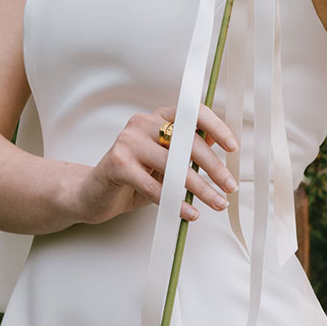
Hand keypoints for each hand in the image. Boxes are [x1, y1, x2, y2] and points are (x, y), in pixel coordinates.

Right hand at [73, 102, 237, 226]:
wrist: (93, 193)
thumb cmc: (133, 177)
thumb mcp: (165, 162)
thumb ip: (187, 150)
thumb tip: (218, 144)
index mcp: (157, 118)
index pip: (192, 113)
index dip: (216, 128)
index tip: (233, 148)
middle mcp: (142, 123)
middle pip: (187, 141)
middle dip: (213, 167)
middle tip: (229, 186)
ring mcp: (128, 142)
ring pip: (173, 165)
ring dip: (199, 188)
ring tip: (215, 202)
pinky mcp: (117, 164)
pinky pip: (153, 186)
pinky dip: (175, 202)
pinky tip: (188, 212)